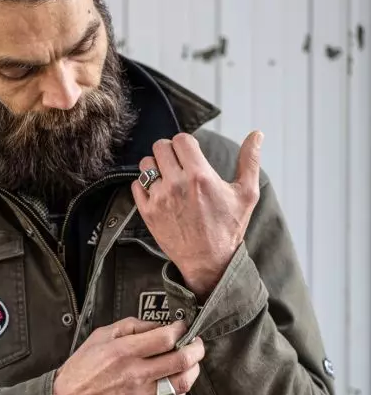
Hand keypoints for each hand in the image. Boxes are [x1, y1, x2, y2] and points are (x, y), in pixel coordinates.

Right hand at [52, 318, 204, 394]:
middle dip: (196, 348)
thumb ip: (129, 326)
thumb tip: (155, 325)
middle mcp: (135, 374)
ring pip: (183, 382)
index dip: (181, 329)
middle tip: (195, 343)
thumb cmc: (80, 369)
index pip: (166, 337)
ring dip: (193, 369)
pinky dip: (182, 392)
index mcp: (123, 351)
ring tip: (190, 362)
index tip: (182, 326)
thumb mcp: (99, 337)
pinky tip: (176, 384)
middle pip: (181, 359)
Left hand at [131, 131, 263, 300]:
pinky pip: (136, 185)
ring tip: (167, 175)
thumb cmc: (228, 228)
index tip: (191, 154)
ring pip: (146, 164)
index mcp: (200, 176)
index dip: (186, 143)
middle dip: (170, 151)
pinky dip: (144, 185)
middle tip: (178, 163)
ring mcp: (159, 199)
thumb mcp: (246, 194)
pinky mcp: (147, 212)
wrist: (208, 261)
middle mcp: (176, 185)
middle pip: (160, 147)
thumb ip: (250, 160)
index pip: (181, 139)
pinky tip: (158, 191)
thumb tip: (257, 134)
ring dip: (155, 166)